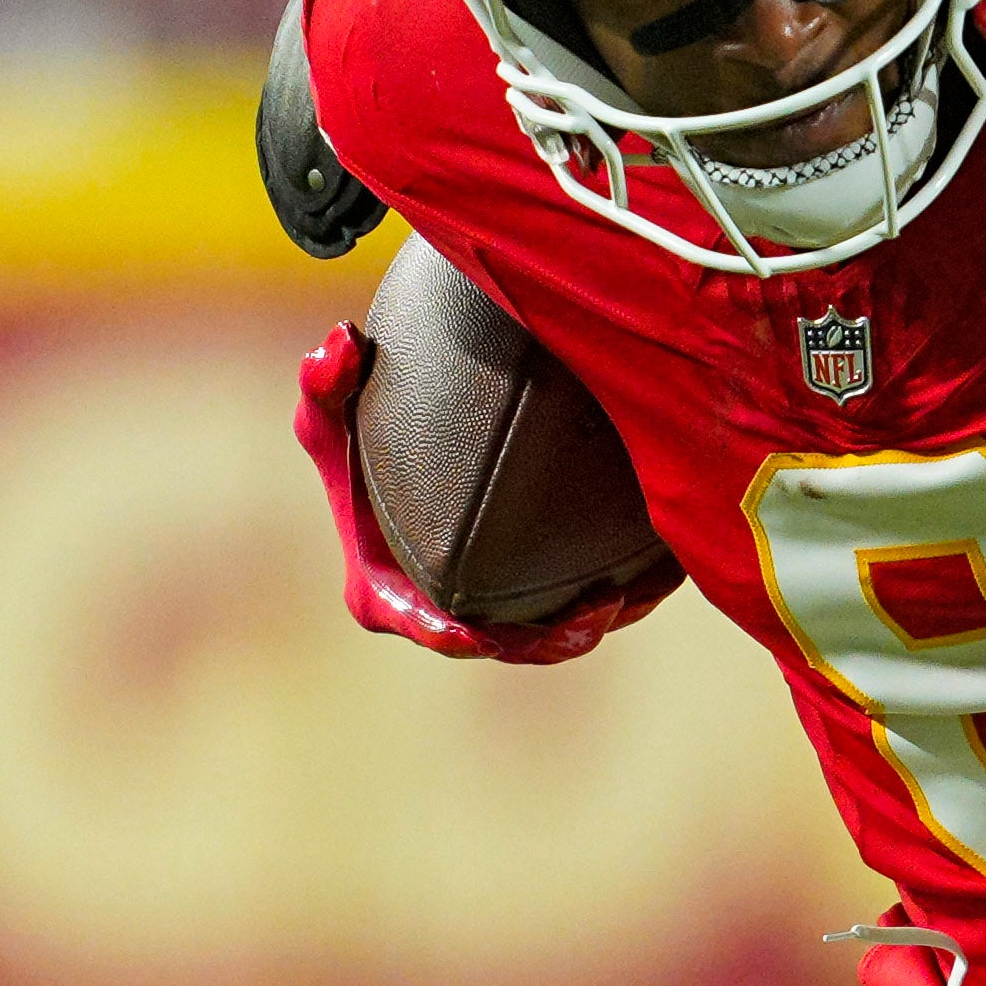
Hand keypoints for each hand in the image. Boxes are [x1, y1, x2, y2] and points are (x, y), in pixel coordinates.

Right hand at [290, 328, 656, 665]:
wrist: (404, 433)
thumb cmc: (354, 429)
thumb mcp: (326, 409)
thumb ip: (323, 381)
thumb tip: (341, 344)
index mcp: (386, 592)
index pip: (423, 625)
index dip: (453, 637)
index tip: (477, 634)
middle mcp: (442, 612)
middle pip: (505, 639)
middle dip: (548, 640)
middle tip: (594, 612)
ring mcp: (493, 604)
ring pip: (554, 624)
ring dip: (595, 617)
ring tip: (633, 592)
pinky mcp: (534, 587)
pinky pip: (581, 592)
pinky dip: (623, 585)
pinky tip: (662, 564)